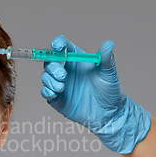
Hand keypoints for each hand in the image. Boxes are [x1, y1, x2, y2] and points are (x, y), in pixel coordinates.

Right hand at [40, 35, 150, 153]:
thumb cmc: (110, 90)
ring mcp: (60, 84)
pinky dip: (47, 91)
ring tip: (62, 87)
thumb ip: (106, 58)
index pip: (62, 46)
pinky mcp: (57, 99)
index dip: (57, 43)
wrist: (108, 113)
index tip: (58, 47)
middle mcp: (65, 69)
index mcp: (76, 59)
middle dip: (53, 67)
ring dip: (50, 80)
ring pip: (45, 76)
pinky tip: (55, 93)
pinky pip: (45, 92)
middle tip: (63, 75)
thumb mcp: (108, 73)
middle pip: (50, 61)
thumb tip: (108, 43)